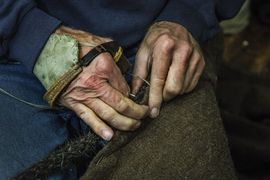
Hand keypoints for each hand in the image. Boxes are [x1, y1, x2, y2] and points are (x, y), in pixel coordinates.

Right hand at [57, 26, 148, 140]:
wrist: (51, 48)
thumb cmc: (78, 45)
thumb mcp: (103, 48)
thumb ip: (116, 66)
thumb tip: (124, 86)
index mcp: (104, 68)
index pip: (125, 88)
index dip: (133, 96)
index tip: (137, 99)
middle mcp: (95, 85)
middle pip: (120, 105)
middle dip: (136, 114)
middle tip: (144, 117)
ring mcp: (83, 96)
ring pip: (107, 115)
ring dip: (123, 123)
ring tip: (134, 127)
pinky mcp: (73, 103)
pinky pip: (87, 118)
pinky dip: (99, 128)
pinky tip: (109, 136)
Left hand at [132, 21, 204, 117]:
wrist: (176, 25)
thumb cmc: (156, 40)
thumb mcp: (143, 52)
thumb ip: (139, 74)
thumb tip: (136, 95)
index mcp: (165, 46)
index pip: (159, 79)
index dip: (155, 98)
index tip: (153, 112)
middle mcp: (183, 51)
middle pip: (175, 87)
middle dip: (164, 97)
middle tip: (158, 96)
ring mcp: (195, 57)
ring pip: (183, 88)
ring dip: (172, 92)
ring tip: (166, 82)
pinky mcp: (202, 62)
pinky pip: (191, 85)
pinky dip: (181, 87)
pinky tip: (175, 79)